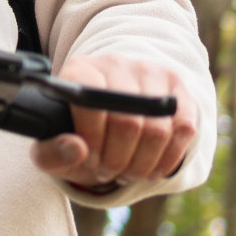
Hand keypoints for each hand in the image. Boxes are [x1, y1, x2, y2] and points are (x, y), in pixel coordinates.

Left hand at [30, 53, 197, 191]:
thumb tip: (76, 148)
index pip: (90, 104)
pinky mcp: (177, 86)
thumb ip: (51, 152)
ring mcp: (150, 72)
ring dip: (143, 164)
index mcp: (79, 70)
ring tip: (128, 172)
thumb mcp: (53, 146)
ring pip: (158, 129)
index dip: (92, 141)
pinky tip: (152, 169)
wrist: (110, 113)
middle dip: (118, 160)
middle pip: (127, 122)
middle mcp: (116, 63)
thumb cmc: (77, 133)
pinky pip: (184, 128)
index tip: (91, 161)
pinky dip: (168, 158)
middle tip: (110, 172)